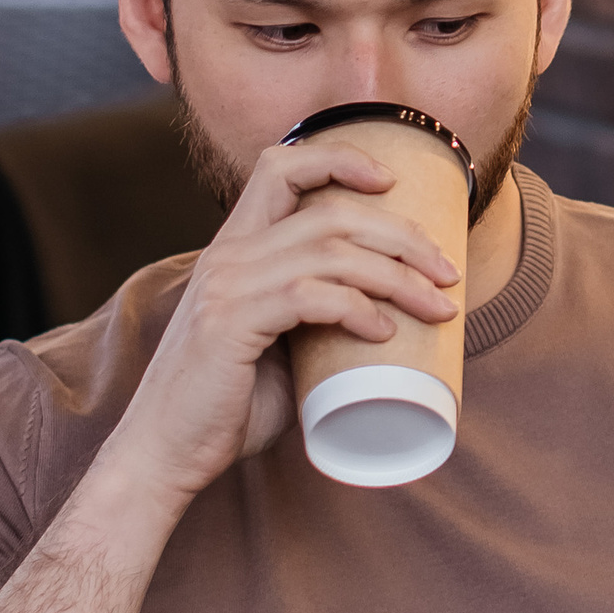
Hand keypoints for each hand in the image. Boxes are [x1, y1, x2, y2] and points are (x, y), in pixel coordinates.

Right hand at [101, 138, 462, 511]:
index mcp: (236, 248)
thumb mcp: (277, 346)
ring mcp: (225, 287)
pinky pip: (309, 297)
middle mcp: (228, 256)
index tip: (392, 182)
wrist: (165, 453)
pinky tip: (385, 330)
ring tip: (438, 305)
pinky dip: (357, 308)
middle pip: (329, 212)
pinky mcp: (228, 325)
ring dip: (397, 275)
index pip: (280, 167)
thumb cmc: (228, 406)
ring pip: (329, 252)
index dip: (339, 158)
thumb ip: (313, 318)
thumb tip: (387, 314)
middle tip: (447, 271)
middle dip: (402, 234)